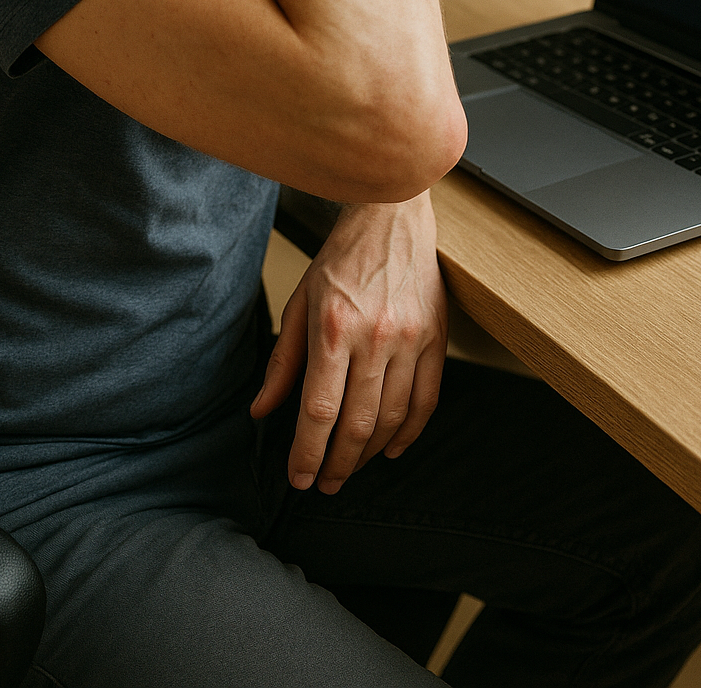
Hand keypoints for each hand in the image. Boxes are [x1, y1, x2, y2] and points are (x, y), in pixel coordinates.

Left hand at [251, 193, 447, 493]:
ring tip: (351, 467)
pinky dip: (410, 432)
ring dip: (370, 453)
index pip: (319, 410)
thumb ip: (283, 361)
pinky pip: (427, 399)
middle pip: (357, 422)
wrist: (393, 217)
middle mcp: (376, 336)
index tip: (299, 478)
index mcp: (334, 327)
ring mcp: (412, 338)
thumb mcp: (300, 302)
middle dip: (337, 463)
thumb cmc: (343, 258)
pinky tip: (391, 448)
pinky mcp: (437, 337)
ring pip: (393, 417)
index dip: (308, 453)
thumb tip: (262, 411)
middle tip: (324, 483)